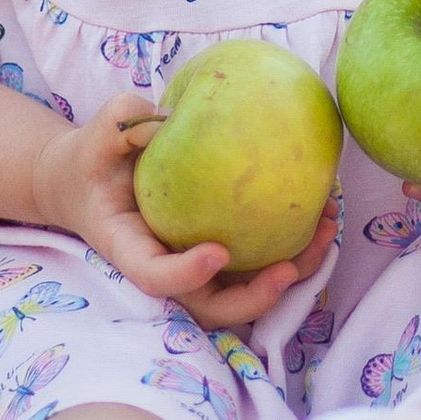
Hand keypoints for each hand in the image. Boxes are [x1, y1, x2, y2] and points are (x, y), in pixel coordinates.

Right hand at [31, 97, 335, 330]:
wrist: (92, 180)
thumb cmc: (95, 156)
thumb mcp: (100, 133)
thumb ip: (123, 123)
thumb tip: (167, 114)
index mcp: (128, 247)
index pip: (153, 277)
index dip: (185, 274)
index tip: (217, 252)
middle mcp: (166, 266)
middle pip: (210, 305)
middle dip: (254, 297)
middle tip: (290, 267)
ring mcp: (193, 264)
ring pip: (243, 292)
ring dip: (289, 273)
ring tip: (328, 231)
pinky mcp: (218, 251)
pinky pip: (256, 261)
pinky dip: (292, 246)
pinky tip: (325, 210)